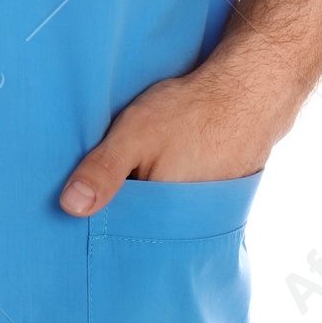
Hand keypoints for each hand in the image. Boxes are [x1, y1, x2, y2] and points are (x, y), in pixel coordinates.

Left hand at [58, 67, 277, 214]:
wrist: (251, 90)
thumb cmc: (193, 111)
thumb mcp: (135, 135)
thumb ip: (103, 170)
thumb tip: (70, 207)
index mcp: (165, 219)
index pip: (122, 232)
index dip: (102, 217)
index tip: (84, 205)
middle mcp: (191, 225)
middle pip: (144, 225)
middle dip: (127, 209)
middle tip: (118, 180)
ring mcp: (210, 212)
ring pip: (166, 213)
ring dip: (153, 198)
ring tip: (148, 170)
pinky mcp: (222, 196)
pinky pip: (189, 201)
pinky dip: (176, 188)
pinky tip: (172, 164)